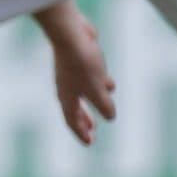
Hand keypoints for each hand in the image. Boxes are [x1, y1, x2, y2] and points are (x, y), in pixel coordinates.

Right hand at [40, 2, 115, 145]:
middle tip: (91, 132)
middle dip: (84, 121)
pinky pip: (88, 79)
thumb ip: (103, 105)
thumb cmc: (81, 63)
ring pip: (81, 94)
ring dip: (91, 104)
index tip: (89, 143)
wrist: (69, 33)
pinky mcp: (77, 61)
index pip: (72, 121)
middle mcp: (66, 88)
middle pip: (75, 109)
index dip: (81, 133)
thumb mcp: (96, 89)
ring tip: (100, 111)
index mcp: (67, 98)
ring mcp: (70, 74)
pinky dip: (97, 86)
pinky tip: (108, 84)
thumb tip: (110, 116)